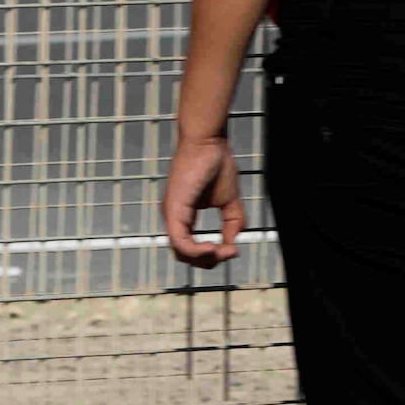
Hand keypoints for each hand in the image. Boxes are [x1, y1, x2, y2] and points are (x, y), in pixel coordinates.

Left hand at [161, 131, 243, 266]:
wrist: (209, 142)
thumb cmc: (216, 165)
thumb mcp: (230, 203)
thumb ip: (232, 224)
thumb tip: (232, 245)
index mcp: (183, 215)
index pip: (191, 249)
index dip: (212, 256)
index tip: (233, 250)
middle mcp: (174, 217)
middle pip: (184, 256)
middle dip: (209, 261)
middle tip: (229, 252)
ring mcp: (171, 213)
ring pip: (180, 252)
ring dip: (204, 258)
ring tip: (223, 251)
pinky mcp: (173, 209)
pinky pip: (179, 241)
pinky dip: (196, 251)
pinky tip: (213, 247)